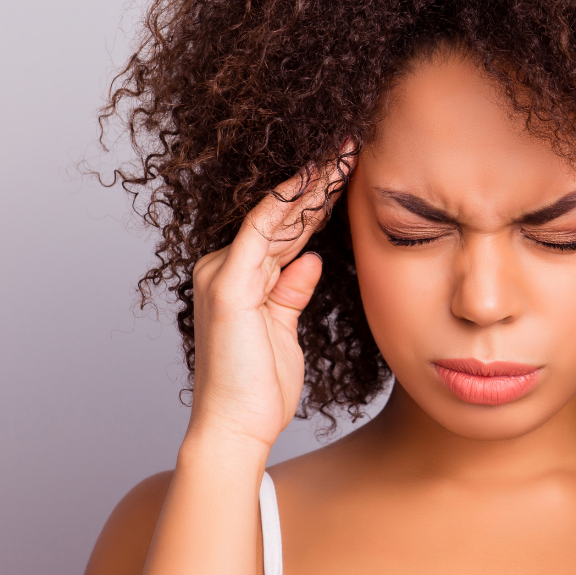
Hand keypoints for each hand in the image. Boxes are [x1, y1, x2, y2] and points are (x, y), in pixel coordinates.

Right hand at [185, 152, 353, 456]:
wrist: (235, 430)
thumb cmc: (258, 390)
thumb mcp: (284, 331)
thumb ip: (291, 291)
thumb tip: (310, 260)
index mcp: (240, 277)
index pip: (287, 228)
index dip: (318, 198)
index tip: (351, 171)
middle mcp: (226, 266)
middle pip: (283, 214)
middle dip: (320, 179)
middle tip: (353, 144)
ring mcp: (223, 273)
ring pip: (275, 214)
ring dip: (312, 181)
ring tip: (344, 150)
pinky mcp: (228, 286)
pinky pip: (262, 232)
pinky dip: (288, 202)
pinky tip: (313, 177)